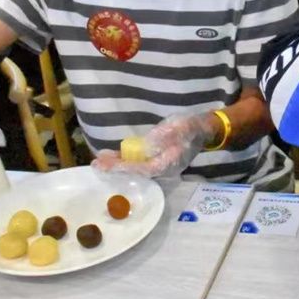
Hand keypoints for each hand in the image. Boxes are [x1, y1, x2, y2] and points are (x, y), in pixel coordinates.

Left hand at [92, 112, 218, 176]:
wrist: (202, 130)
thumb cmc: (191, 127)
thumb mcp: (181, 126)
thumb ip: (165, 135)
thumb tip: (147, 145)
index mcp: (169, 161)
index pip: (144, 168)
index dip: (125, 167)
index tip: (108, 164)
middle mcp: (163, 168)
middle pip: (136, 172)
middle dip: (116, 169)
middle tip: (96, 165)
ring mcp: (159, 165)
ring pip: (135, 169)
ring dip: (116, 165)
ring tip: (98, 161)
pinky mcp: (156, 159)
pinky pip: (137, 163)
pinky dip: (123, 161)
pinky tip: (110, 157)